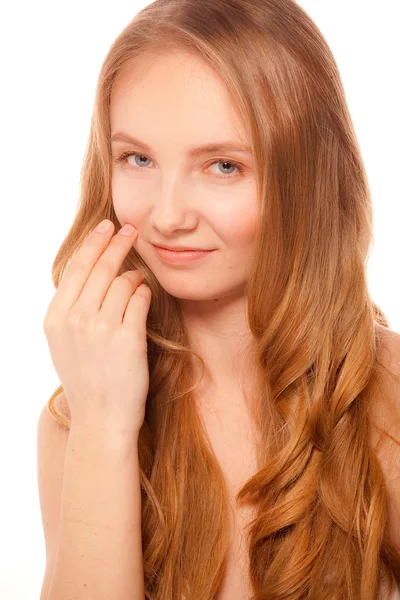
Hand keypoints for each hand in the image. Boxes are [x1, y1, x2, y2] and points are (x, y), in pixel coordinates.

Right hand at [43, 219, 150, 436]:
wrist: (102, 419)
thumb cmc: (87, 380)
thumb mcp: (65, 343)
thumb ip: (72, 309)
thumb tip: (91, 274)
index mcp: (55, 318)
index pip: (75, 268)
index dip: (93, 243)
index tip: (106, 226)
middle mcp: (75, 320)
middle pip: (99, 267)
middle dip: (117, 243)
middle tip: (131, 230)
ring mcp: (101, 329)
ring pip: (122, 282)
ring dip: (133, 275)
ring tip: (137, 278)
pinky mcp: (128, 339)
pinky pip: (140, 300)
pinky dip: (144, 293)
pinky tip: (146, 293)